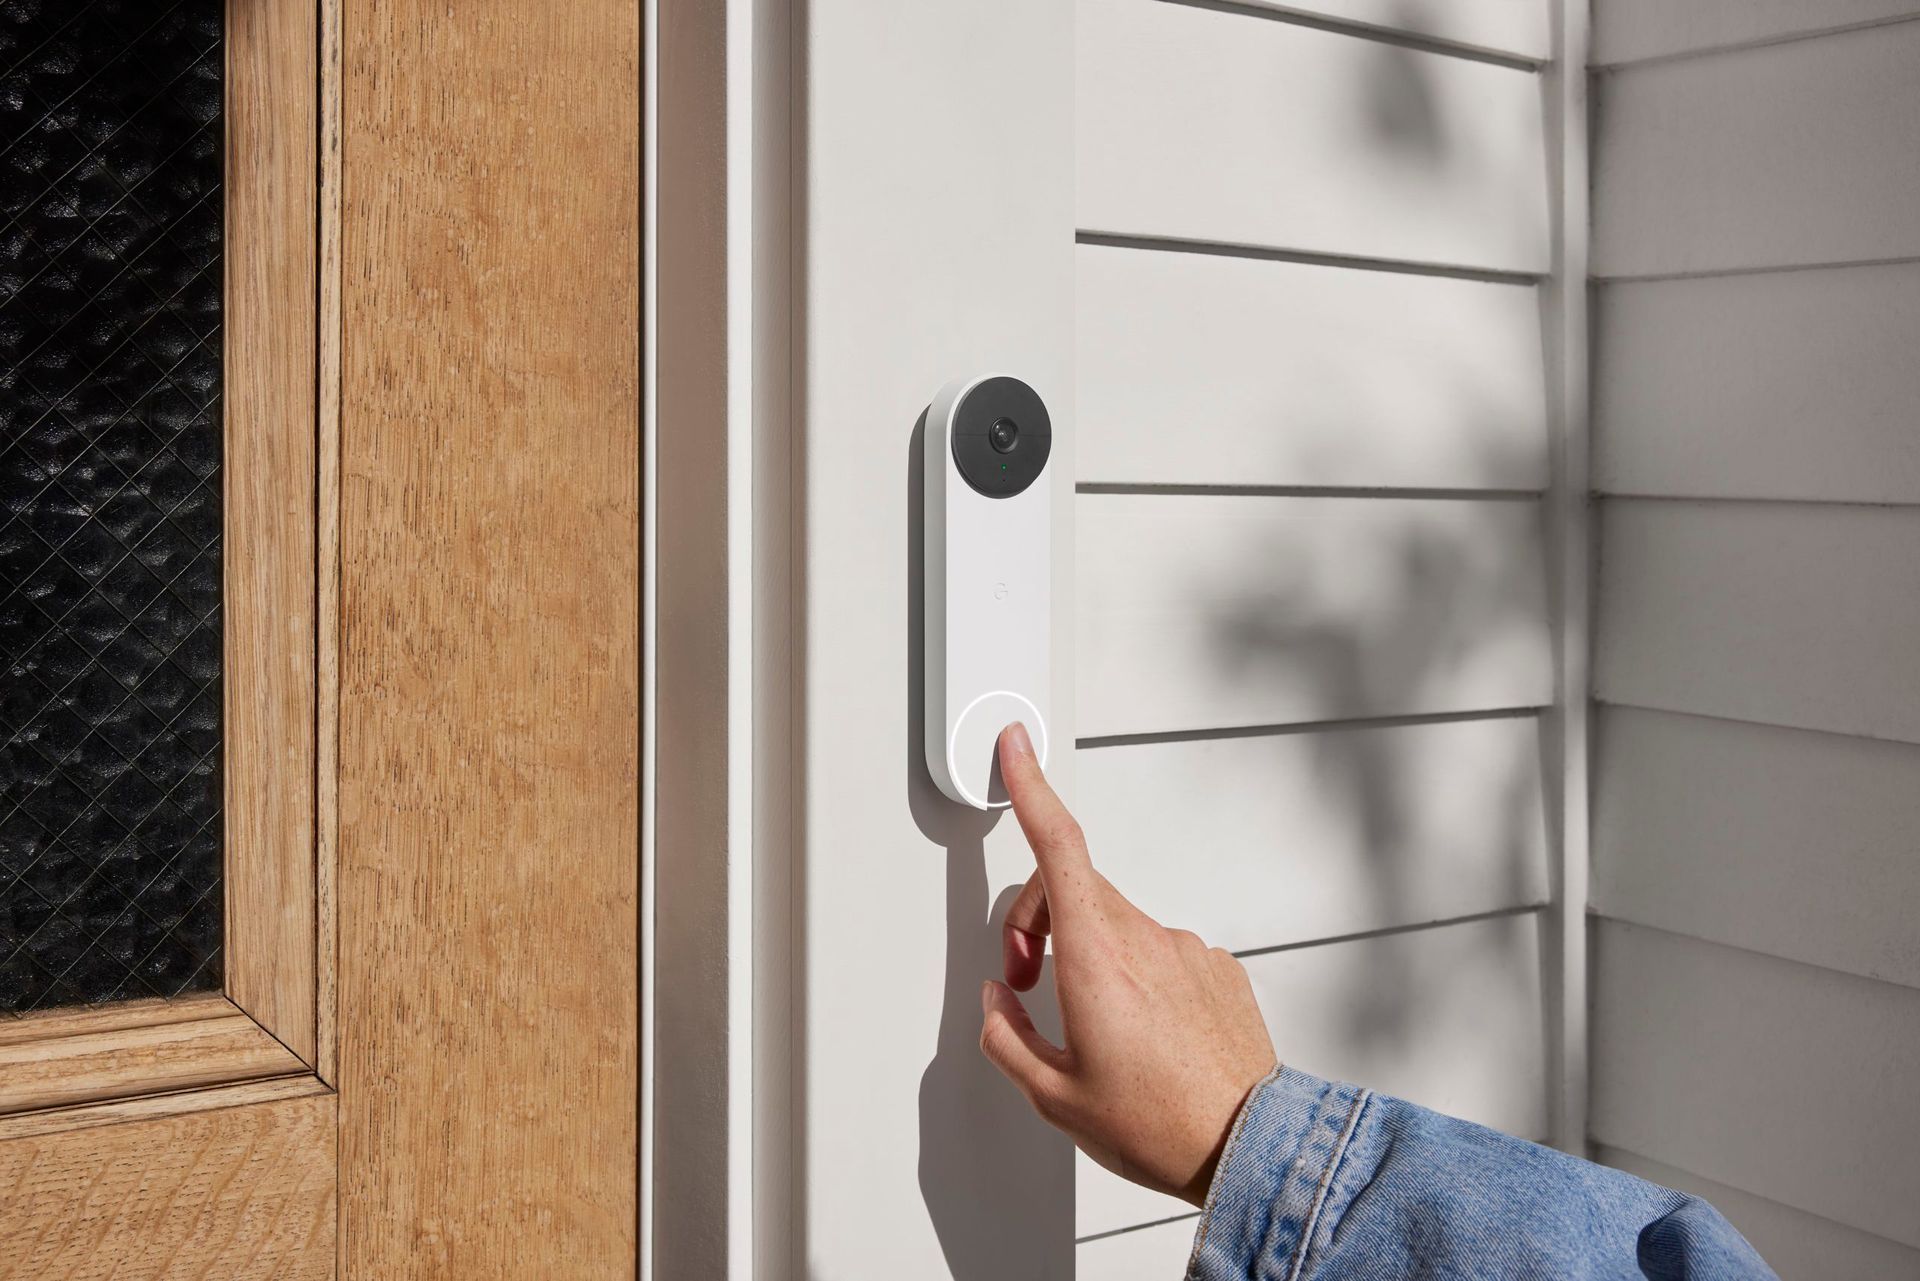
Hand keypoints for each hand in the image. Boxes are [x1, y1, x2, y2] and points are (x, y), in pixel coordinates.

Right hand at [978, 723, 1278, 1205]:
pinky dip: (1139, 976)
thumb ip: (1008, 1038)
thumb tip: (1000, 1004)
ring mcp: (1188, 949)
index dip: (1032, 788)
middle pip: (1075, 890)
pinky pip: (1162, 952)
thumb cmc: (1160, 1126)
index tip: (1017, 748)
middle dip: (1039, 920)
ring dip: (1091, 954)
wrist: (1251, 1149)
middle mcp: (1146, 939)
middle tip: (1029, 981)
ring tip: (1096, 1028)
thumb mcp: (1054, 1097)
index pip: (1057, 846)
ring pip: (1118, 924)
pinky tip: (1145, 1034)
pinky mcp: (1219, 969)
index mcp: (1097, 958)